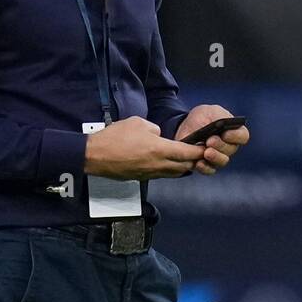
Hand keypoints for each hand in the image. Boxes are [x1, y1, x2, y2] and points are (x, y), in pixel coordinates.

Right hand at [83, 116, 204, 179]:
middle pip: (185, 166)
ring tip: (186, 158)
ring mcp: (150, 173)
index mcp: (160, 149)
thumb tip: (160, 135)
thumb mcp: (138, 123)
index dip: (199, 151)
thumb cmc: (115, 137)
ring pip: (174, 173)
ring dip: (182, 167)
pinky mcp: (142, 178)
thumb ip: (154, 129)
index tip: (207, 147)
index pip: (187, 153)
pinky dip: (170, 170)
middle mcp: (158, 165)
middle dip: (194, 160)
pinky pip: (162, 175)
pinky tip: (168, 163)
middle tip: (199, 153)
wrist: (95, 156)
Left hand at [174, 104, 250, 175]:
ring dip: (215, 157)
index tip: (226, 134)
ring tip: (206, 152)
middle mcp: (229, 146)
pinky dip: (205, 167)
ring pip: (222, 161)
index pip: (242, 136)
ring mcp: (219, 157)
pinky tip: (198, 163)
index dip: (235, 136)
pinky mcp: (207, 165)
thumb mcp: (210, 111)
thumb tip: (221, 124)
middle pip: (231, 149)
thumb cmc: (202, 117)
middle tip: (210, 141)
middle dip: (221, 145)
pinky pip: (209, 170)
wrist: (185, 127)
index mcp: (234, 131)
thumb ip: (218, 116)